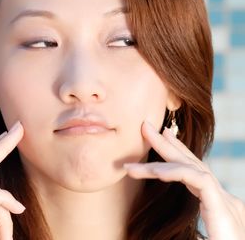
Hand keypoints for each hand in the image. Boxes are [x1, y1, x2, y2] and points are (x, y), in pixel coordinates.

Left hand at [124, 121, 244, 238]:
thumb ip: (180, 234)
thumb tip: (163, 235)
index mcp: (218, 209)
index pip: (195, 175)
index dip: (177, 156)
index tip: (161, 138)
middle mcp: (224, 202)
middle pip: (193, 165)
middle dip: (168, 145)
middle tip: (147, 127)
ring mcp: (227, 204)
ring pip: (191, 169)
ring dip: (160, 161)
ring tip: (130, 167)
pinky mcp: (224, 209)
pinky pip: (197, 179)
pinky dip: (174, 172)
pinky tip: (154, 171)